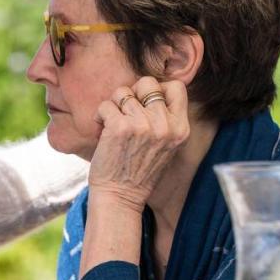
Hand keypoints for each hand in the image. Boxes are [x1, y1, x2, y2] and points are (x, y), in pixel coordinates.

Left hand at [87, 76, 189, 212]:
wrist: (120, 197)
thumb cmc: (138, 171)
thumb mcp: (165, 145)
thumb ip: (164, 119)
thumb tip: (150, 87)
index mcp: (180, 129)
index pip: (177, 87)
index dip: (158, 88)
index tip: (145, 102)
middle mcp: (165, 125)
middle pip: (148, 83)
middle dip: (132, 93)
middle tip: (125, 112)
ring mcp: (143, 125)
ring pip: (123, 92)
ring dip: (113, 107)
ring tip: (112, 126)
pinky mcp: (120, 127)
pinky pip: (106, 105)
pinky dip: (99, 117)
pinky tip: (101, 132)